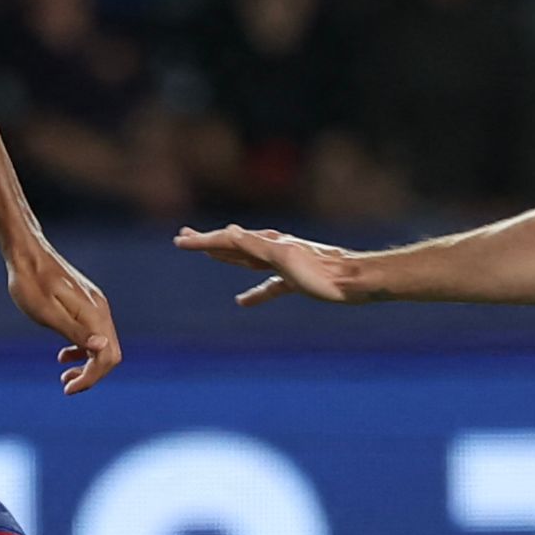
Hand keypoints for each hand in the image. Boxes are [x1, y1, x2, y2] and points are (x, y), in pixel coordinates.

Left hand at [6, 241, 120, 392]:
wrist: (26, 255)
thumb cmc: (30, 284)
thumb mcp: (47, 313)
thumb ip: (75, 331)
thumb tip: (101, 348)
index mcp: (92, 314)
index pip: (106, 356)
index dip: (91, 377)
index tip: (68, 389)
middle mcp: (100, 310)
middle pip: (109, 353)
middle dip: (91, 375)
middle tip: (65, 386)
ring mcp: (95, 306)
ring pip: (102, 345)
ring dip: (87, 364)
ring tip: (64, 376)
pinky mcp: (86, 304)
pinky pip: (93, 334)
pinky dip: (82, 350)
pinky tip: (64, 355)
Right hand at [177, 223, 363, 305]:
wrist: (354, 281)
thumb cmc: (321, 272)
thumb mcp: (283, 257)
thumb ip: (255, 245)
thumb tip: (227, 232)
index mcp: (268, 242)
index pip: (228, 239)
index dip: (203, 240)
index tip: (180, 240)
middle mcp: (273, 248)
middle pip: (234, 244)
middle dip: (209, 241)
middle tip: (184, 236)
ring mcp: (283, 264)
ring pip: (247, 259)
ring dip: (226, 256)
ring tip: (208, 253)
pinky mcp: (294, 280)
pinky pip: (266, 285)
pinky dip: (252, 291)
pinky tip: (241, 301)